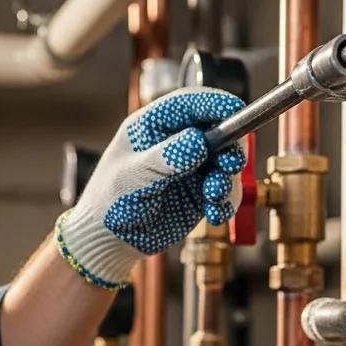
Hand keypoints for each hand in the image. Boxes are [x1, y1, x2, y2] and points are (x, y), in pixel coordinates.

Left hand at [55, 88, 245, 290]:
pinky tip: (214, 213)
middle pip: (218, 131)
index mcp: (153, 125)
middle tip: (230, 164)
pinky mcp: (200, 194)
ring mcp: (191, 168)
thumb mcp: (133, 177)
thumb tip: (198, 141)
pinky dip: (225, 203)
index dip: (215, 104)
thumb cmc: (110, 202)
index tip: (235, 110)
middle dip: (230, 147)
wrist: (110, 241)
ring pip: (225, 164)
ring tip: (214, 197)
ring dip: (227, 180)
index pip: (189, 104)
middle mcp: (176, 142)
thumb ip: (165, 159)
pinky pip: (225, 193)